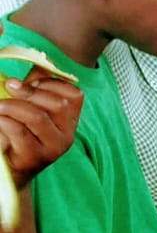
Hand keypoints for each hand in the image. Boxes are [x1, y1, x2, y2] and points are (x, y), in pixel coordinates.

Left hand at [0, 67, 83, 188]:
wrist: (8, 171)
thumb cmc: (17, 135)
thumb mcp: (31, 109)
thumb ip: (37, 88)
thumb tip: (39, 61)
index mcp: (70, 122)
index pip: (75, 95)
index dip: (52, 83)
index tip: (32, 82)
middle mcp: (67, 136)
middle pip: (58, 104)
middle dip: (30, 91)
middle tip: (10, 86)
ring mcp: (52, 149)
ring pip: (37, 116)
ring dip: (12, 105)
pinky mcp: (33, 158)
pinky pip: (18, 130)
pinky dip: (3, 120)